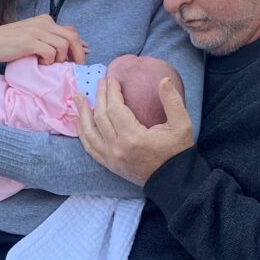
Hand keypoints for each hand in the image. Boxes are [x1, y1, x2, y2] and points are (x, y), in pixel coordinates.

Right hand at [0, 15, 87, 65]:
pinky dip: (48, 61)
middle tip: (76, 67)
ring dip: (60, 59)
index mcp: (45, 20)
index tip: (80, 59)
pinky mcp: (29, 41)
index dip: (80, 46)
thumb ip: (51, 37)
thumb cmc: (11, 43)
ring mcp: (36, 31)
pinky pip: (50, 52)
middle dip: (78, 54)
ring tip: (49, 64)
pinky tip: (40, 63)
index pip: (71, 31)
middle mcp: (43, 23)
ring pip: (62, 45)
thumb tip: (75, 43)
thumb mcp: (34, 36)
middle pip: (72, 37)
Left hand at [76, 76, 193, 185]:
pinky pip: (90, 147)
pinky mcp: (109, 165)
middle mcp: (117, 148)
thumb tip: (164, 80)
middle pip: (100, 116)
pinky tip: (79, 122)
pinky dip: (82, 133)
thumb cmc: (177, 152)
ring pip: (89, 132)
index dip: (112, 91)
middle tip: (101, 81)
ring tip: (77, 97)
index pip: (115, 108)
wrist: (173, 181)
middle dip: (99, 96)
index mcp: (133, 137)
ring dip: (82, 113)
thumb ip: (172, 101)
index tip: (112, 78)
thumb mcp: (182, 125)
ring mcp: (111, 158)